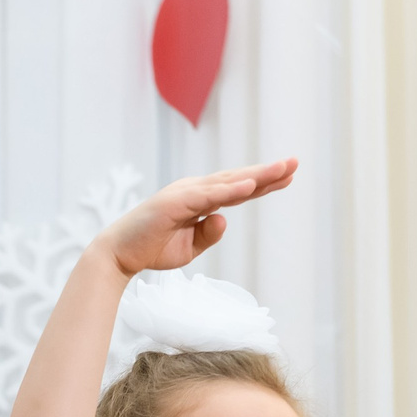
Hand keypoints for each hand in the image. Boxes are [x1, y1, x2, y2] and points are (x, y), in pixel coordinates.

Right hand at [97, 161, 297, 277]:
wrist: (120, 254)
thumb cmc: (151, 248)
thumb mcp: (189, 248)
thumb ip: (208, 234)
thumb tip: (224, 220)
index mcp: (199, 199)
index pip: (237, 189)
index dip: (263, 182)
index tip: (288, 176)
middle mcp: (194, 190)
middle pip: (238, 179)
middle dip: (268, 172)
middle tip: (296, 162)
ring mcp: (185, 193)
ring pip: (228, 182)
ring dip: (257, 175)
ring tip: (283, 168)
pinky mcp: (176, 202)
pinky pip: (209, 195)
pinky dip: (231, 189)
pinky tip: (251, 184)